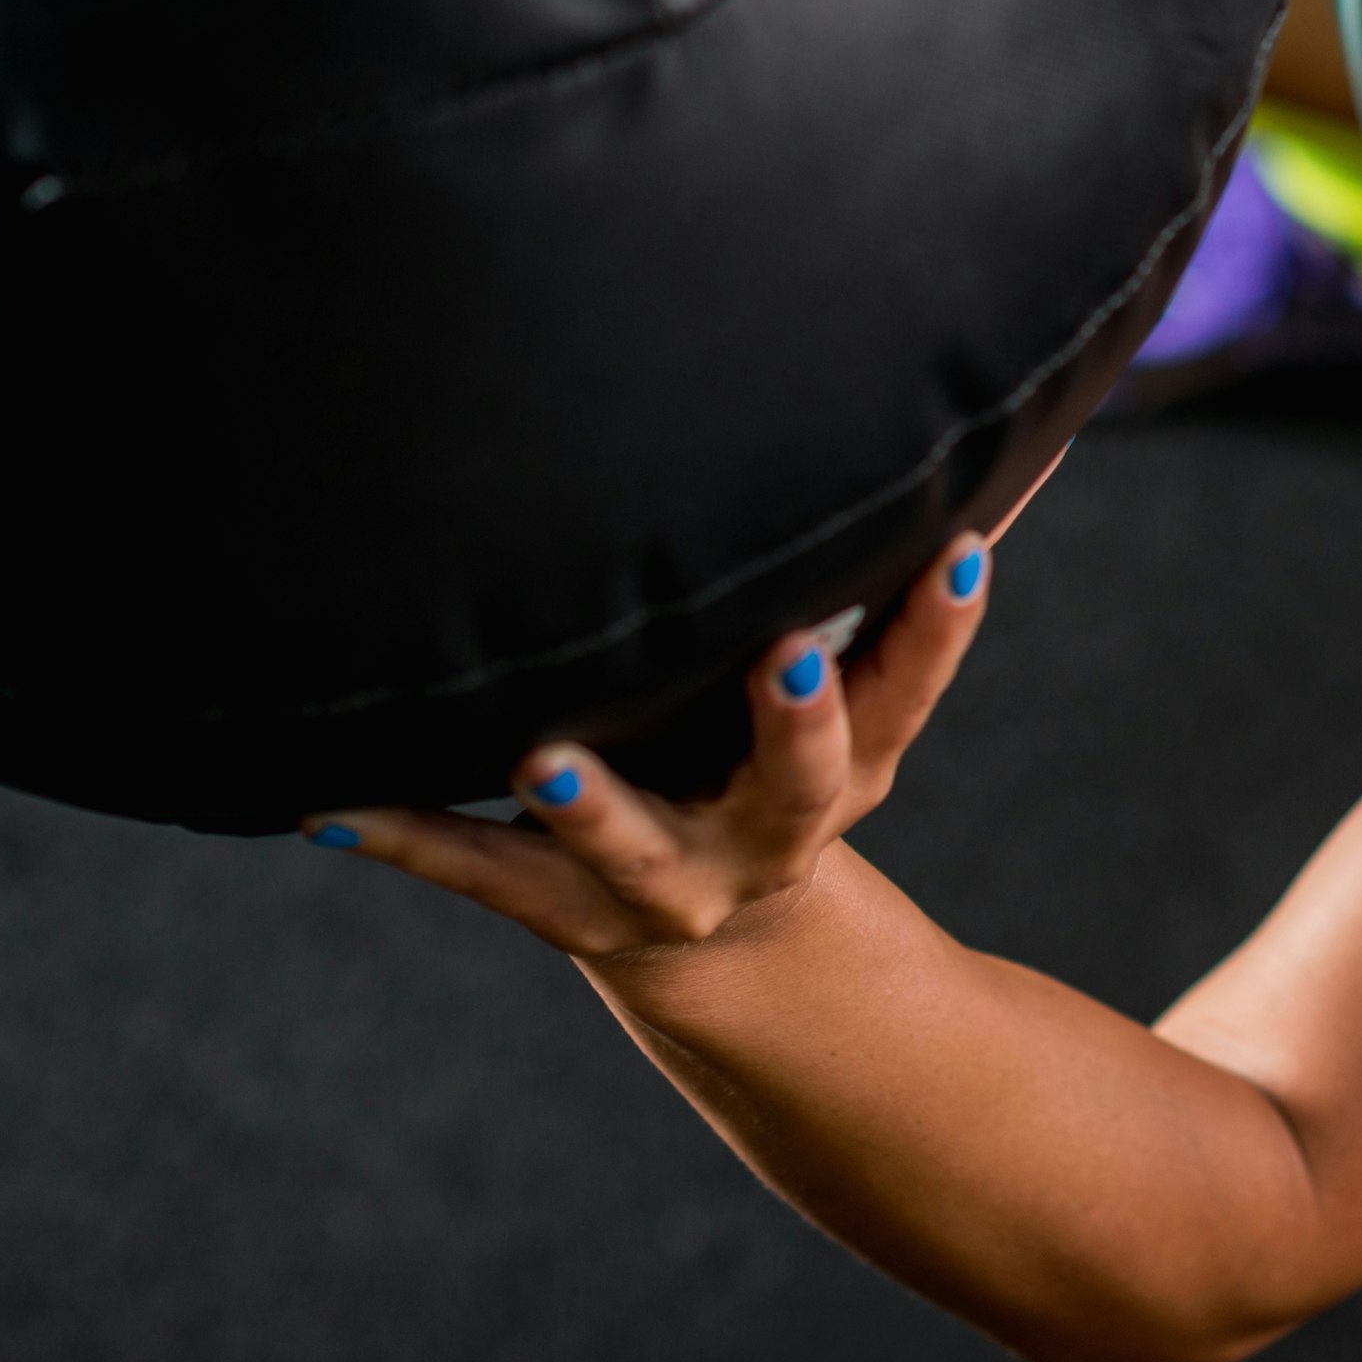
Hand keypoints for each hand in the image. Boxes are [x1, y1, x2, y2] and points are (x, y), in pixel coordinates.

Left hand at [305, 532, 995, 957]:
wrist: (719, 935)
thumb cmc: (777, 743)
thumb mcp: (858, 685)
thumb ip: (904, 576)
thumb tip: (1037, 426)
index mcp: (852, 764)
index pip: (915, 687)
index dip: (941, 627)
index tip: (959, 552)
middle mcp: (770, 831)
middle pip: (800, 781)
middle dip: (796, 722)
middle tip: (791, 662)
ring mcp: (666, 877)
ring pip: (631, 846)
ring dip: (592, 801)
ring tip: (545, 754)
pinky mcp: (563, 905)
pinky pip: (480, 871)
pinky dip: (407, 832)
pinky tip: (324, 801)